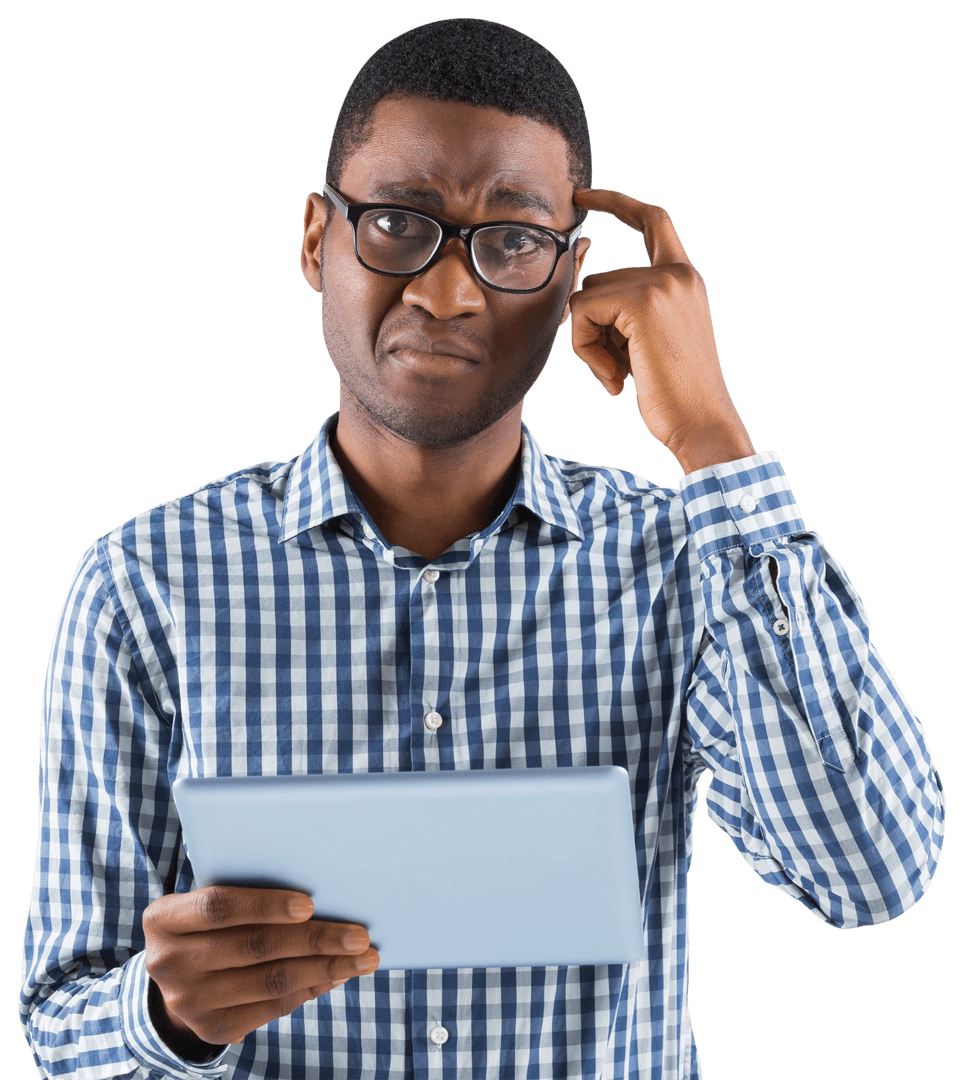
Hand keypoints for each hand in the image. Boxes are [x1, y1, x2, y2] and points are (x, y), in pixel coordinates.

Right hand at [143, 886, 378, 1058]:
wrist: (173, 978)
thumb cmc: (205, 923)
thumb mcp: (203, 901)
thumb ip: (242, 893)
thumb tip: (315, 896)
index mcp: (164, 920)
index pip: (218, 907)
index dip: (265, 905)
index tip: (309, 904)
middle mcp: (170, 963)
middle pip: (254, 947)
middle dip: (314, 940)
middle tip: (359, 935)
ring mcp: (189, 1001)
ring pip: (270, 982)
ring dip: (324, 969)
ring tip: (362, 958)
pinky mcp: (212, 1028)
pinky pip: (272, 1007)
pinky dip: (311, 989)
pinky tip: (337, 975)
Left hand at [569, 188, 754, 473]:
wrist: (701, 422)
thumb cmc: (675, 395)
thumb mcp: (652, 340)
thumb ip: (627, 309)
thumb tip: (578, 294)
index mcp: (685, 278)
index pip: (652, 220)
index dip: (616, 203)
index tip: (583, 196)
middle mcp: (677, 273)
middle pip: (599, 280)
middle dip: (593, 329)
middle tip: (616, 370)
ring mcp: (661, 284)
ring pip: (586, 299)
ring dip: (589, 344)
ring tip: (621, 376)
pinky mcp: (643, 302)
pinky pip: (583, 313)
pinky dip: (585, 350)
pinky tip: (615, 380)